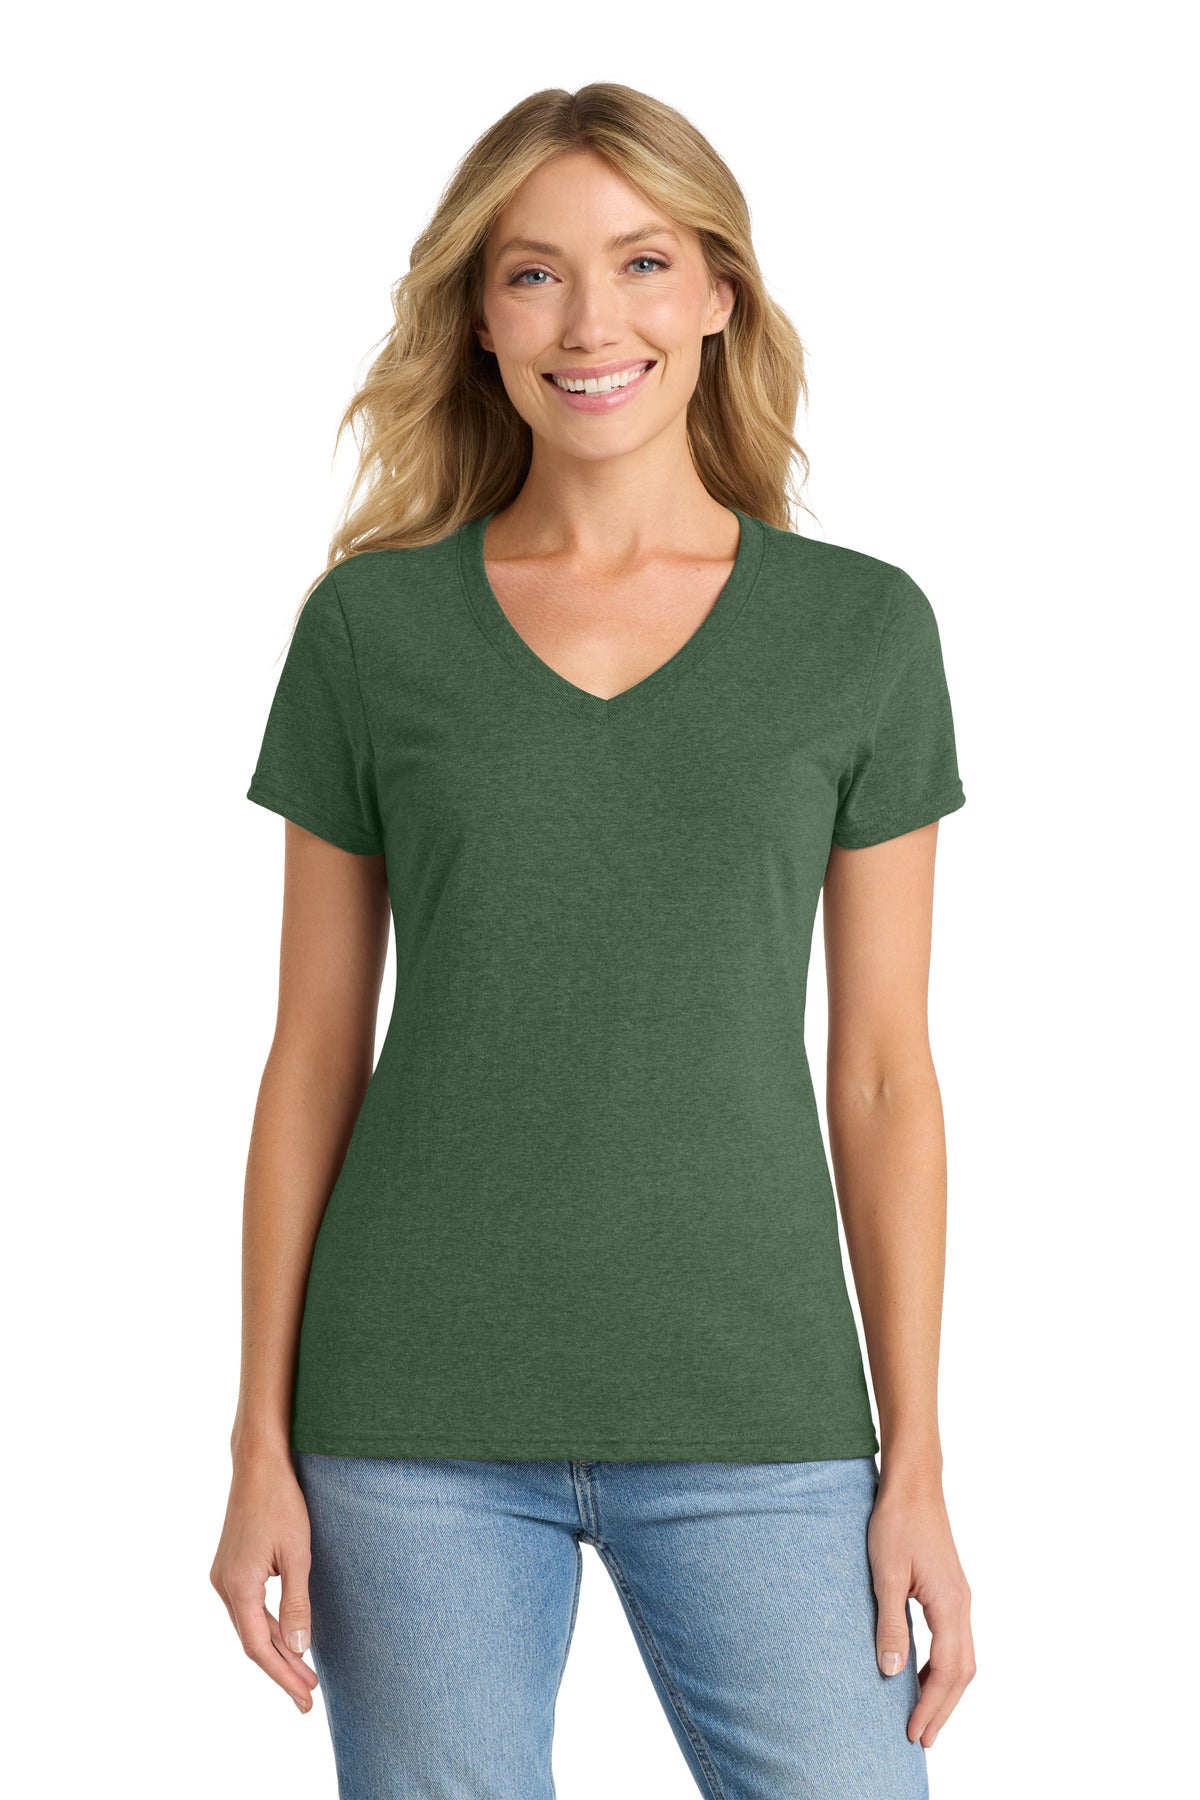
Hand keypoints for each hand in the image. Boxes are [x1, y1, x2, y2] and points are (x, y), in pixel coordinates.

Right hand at [210, 1447, 318, 1713]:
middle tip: (308, 1697)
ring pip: (250, 1626)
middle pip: (253, 1642)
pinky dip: (269, 1626)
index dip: (283, 1675)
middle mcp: (223, 1586)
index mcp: (238, 1586)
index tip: (305, 1698)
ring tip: (305, 1674)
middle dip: (282, 1670)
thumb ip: (297, 1604)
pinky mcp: (229, 1567)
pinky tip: (288, 1638)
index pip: (260, 1647)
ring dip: (277, 1649)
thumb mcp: (297, 1554)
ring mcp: (223, 1576)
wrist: (258, 1464)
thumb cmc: (281, 1503)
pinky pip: (248, 1608)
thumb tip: (300, 1650)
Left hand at [868, 1470, 975, 1749]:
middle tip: (921, 1738)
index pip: (947, 1671)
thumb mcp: (886, 1574)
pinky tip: (919, 1672)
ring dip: (944, 1690)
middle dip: (943, 1708)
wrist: (913, 1483)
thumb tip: (890, 1673)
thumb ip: (890, 1624)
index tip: (915, 1732)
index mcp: (950, 1605)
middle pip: (962, 1672)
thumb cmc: (897, 1522)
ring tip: (921, 1715)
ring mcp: (959, 1598)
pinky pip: (954, 1641)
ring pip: (962, 1658)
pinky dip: (942, 1666)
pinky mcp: (951, 1590)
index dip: (931, 1706)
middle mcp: (962, 1605)